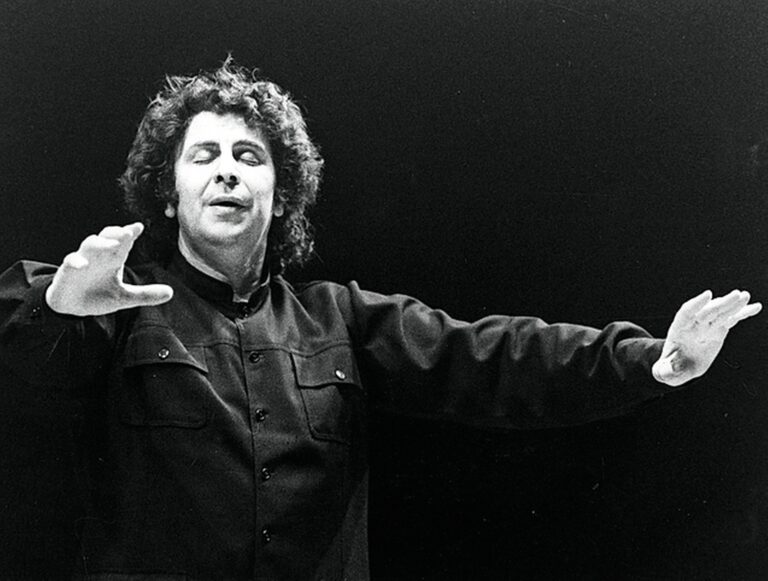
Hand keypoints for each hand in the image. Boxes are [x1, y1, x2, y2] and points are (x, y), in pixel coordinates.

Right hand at [45, 223, 173, 315]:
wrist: (72, 306)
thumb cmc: (98, 295)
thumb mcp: (124, 297)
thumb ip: (145, 294)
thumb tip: (171, 292)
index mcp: (113, 259)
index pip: (123, 242)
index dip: (130, 233)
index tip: (138, 227)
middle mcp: (99, 256)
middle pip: (107, 238)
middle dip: (116, 233)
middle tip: (128, 232)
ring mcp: (83, 261)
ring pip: (90, 245)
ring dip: (101, 244)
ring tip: (113, 245)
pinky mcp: (68, 271)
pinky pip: (70, 262)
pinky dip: (76, 262)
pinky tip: (82, 264)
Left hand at [652, 290, 761, 386]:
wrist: (679, 366)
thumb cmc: (670, 369)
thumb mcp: (666, 372)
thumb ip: (667, 370)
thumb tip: (673, 367)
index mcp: (679, 330)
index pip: (686, 313)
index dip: (696, 304)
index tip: (708, 294)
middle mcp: (693, 324)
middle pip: (707, 311)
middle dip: (721, 303)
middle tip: (736, 295)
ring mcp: (707, 325)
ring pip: (721, 312)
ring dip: (733, 304)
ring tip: (745, 296)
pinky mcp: (718, 329)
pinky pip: (731, 319)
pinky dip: (743, 313)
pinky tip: (756, 307)